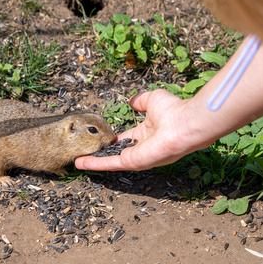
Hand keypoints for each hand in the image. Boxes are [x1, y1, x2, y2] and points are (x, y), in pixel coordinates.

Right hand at [75, 89, 197, 170]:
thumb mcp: (152, 99)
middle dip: (100, 154)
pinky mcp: (134, 162)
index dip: (110, 139)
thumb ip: (140, 101)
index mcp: (146, 133)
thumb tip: (132, 101)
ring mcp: (137, 156)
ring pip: (111, 160)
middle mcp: (141, 147)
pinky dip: (95, 164)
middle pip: (116, 152)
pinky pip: (111, 163)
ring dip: (94, 162)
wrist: (185, 123)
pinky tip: (81, 163)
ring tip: (77, 162)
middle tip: (84, 153)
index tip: (98, 138)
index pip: (124, 138)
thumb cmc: (173, 110)